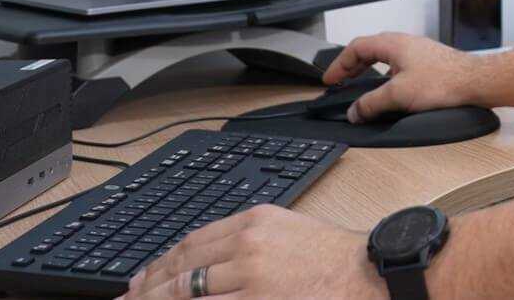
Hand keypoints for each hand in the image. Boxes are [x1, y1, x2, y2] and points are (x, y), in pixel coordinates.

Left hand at [119, 205, 384, 299]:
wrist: (370, 274)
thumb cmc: (337, 259)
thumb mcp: (290, 232)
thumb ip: (248, 243)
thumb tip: (205, 266)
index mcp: (254, 222)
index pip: (191, 243)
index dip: (160, 264)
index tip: (143, 280)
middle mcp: (247, 246)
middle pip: (180, 270)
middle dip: (147, 290)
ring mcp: (250, 279)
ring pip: (185, 296)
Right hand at [324, 32, 478, 122]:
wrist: (477, 82)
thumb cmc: (444, 81)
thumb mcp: (399, 95)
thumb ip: (372, 104)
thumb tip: (355, 112)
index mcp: (394, 43)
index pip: (357, 47)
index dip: (339, 63)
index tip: (329, 79)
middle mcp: (406, 44)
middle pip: (371, 51)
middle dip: (353, 67)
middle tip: (340, 82)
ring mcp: (419, 53)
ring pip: (386, 59)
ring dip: (370, 72)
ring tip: (361, 88)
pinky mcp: (430, 65)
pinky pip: (400, 67)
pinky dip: (387, 78)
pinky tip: (391, 93)